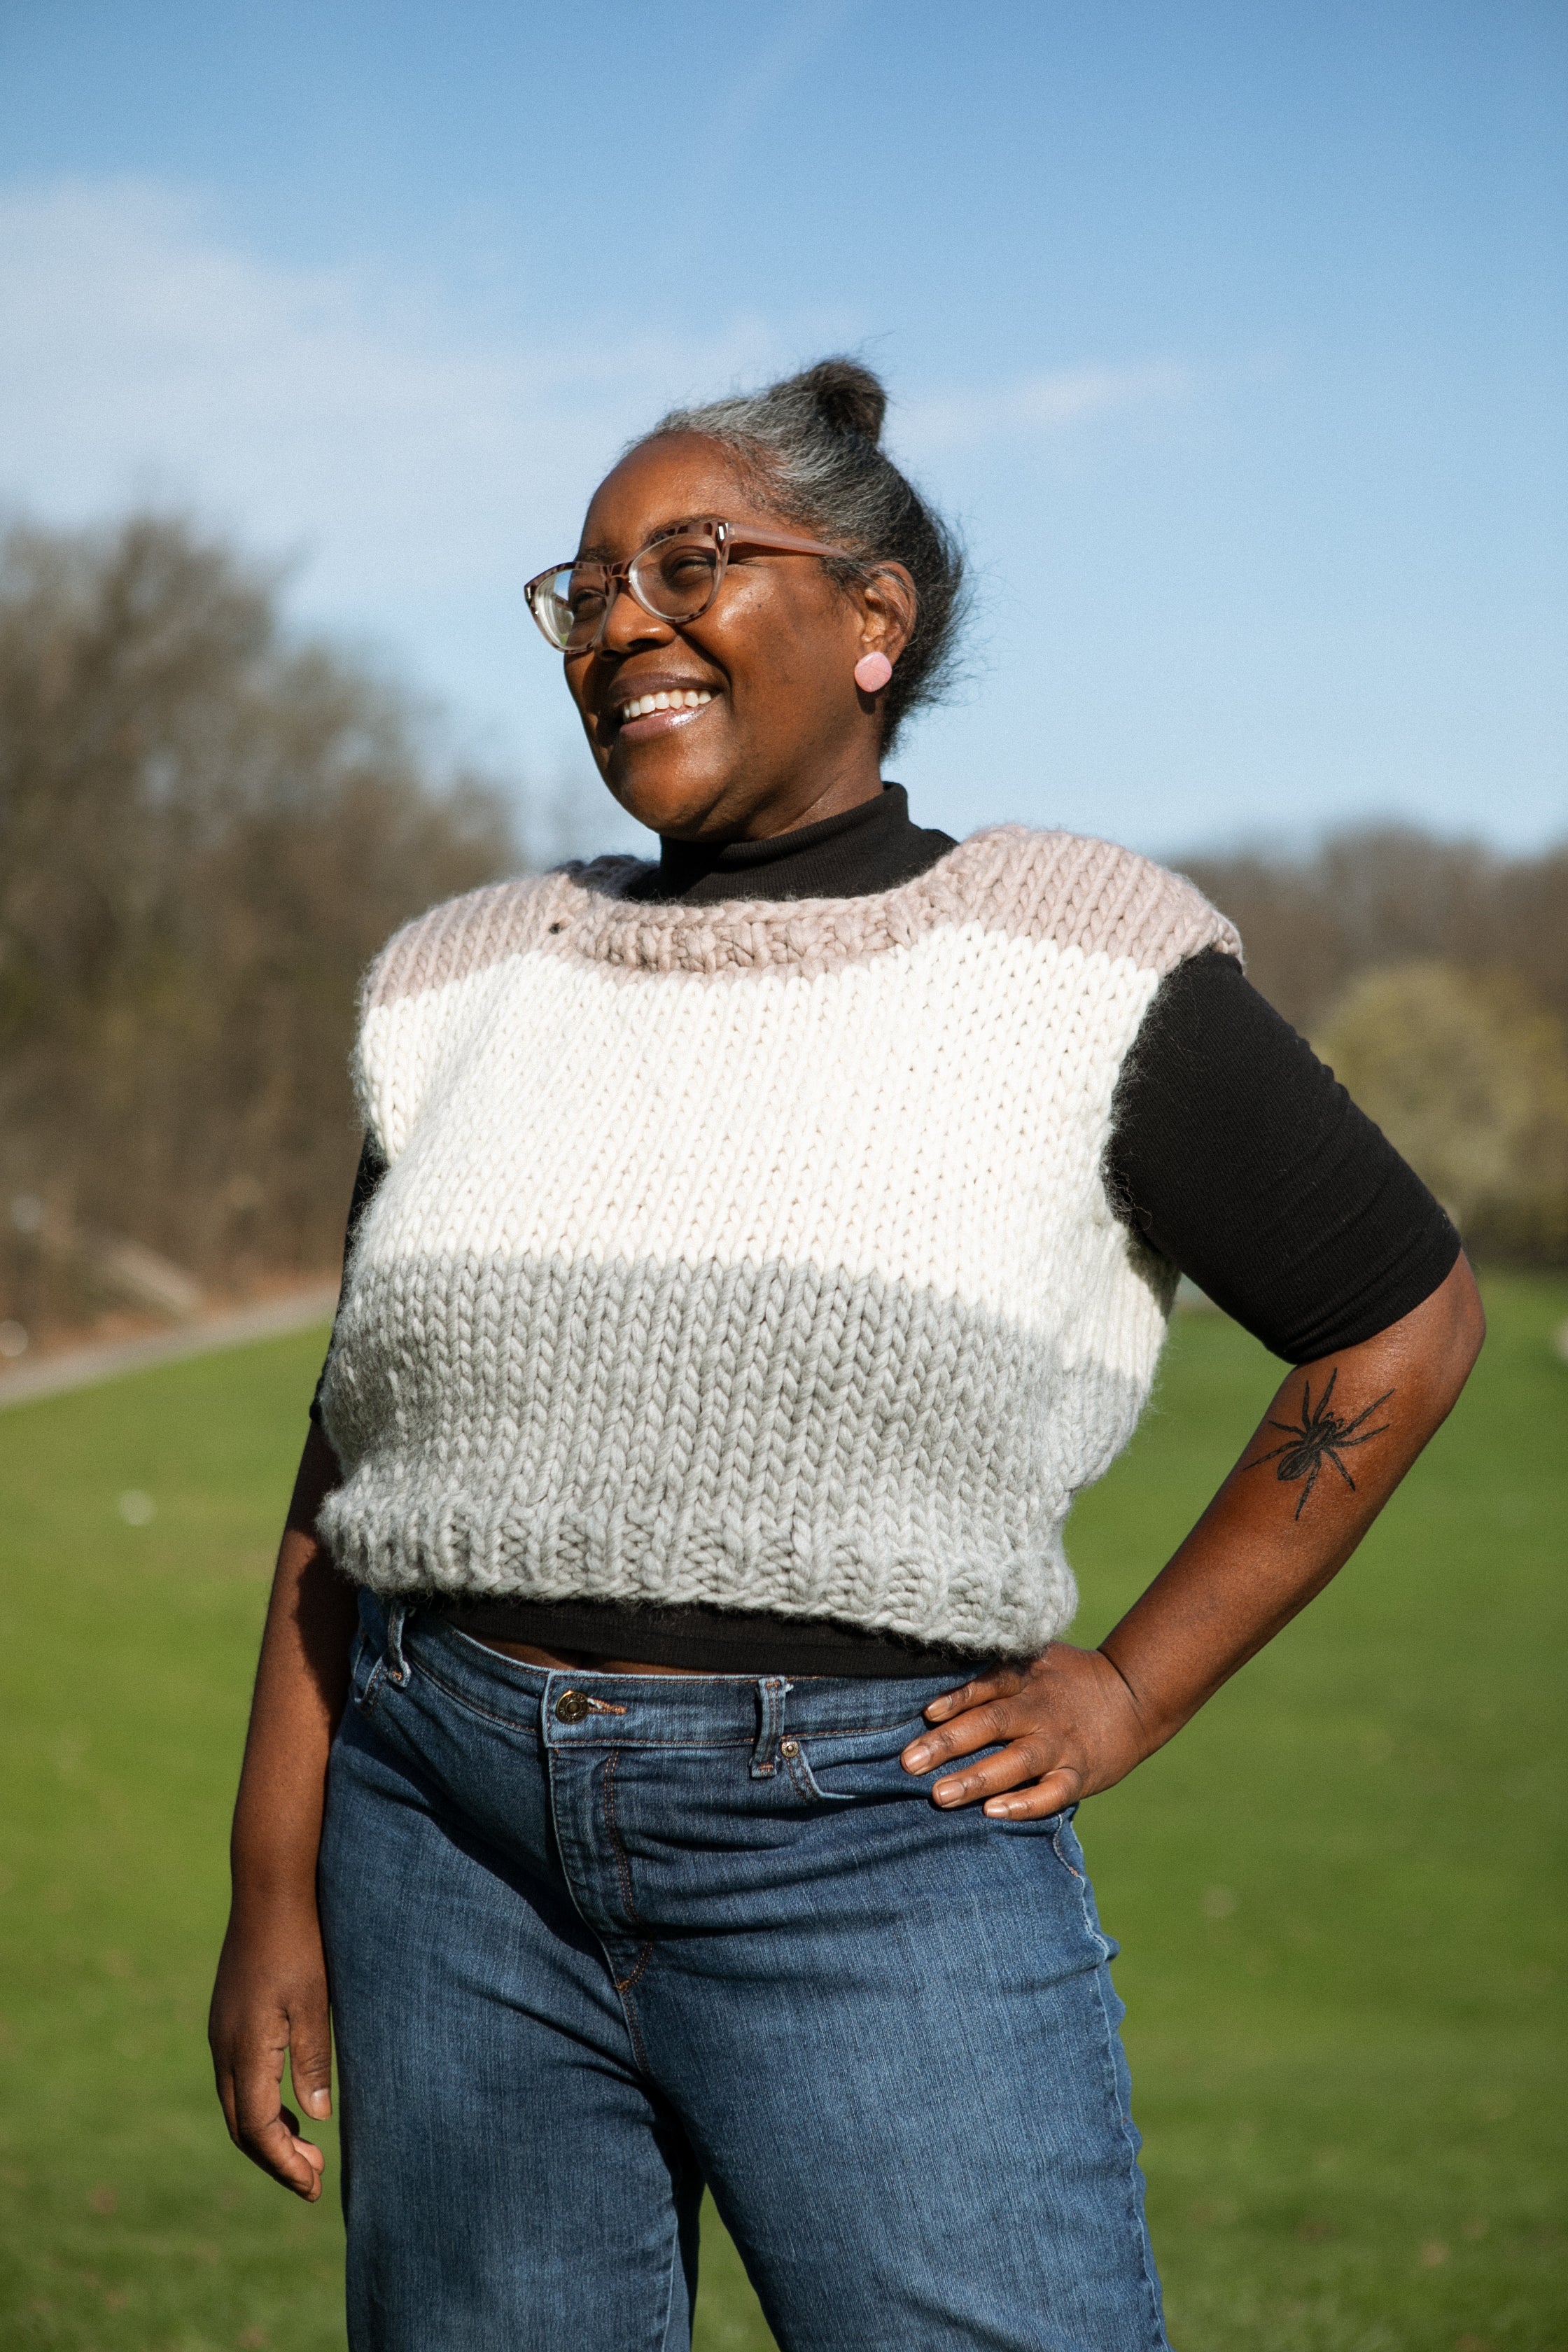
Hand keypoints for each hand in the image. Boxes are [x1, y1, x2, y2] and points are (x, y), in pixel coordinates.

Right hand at [208, 1896, 333, 2199]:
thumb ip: (312, 2062)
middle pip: (242, 2127)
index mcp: (245, 2050)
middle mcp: (224, 2048)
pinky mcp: (227, 2020)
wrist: (268, 1891)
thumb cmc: (301, 1944)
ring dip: (268, 2135)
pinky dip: (261, 2106)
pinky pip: (237, 2080)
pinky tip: (289, 2107)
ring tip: (307, 2152)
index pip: (259, 2130)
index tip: (314, 2188)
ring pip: (236, 2105)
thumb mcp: (315, 2003)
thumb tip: (315, 2121)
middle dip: (276, 2160)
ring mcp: (221, 2033)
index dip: (285, 2164)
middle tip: (314, 2180)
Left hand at [900, 1643, 1148, 1819]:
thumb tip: (935, 1681)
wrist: (1134, 1695)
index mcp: (1027, 1678)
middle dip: (949, 1743)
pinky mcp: (1080, 1774)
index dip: (957, 1698)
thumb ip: (995, 1670)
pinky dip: (1025, 1803)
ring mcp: (1061, 1744)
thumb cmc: (1067, 1679)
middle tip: (909, 1762)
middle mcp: (1041, 1710)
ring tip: (940, 1795)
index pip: (988, 1685)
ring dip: (977, 1778)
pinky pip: (1052, 1792)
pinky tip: (994, 1813)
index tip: (926, 1713)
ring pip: (1017, 1761)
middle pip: (992, 1723)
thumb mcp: (1036, 1660)